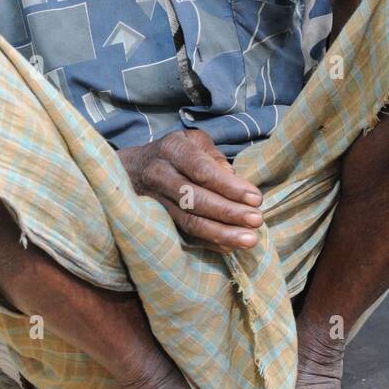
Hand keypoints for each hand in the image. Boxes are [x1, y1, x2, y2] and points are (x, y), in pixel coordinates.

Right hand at [116, 129, 263, 251]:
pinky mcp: (157, 221)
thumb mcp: (193, 141)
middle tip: (256, 220)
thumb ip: (214, 156)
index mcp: (172, 149)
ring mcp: (155, 201)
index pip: (202, 169)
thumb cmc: (174, 152)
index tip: (255, 198)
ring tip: (250, 240)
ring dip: (222, 233)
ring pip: (189, 222)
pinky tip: (231, 247)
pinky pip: (184, 235)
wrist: (131, 169)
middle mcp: (159, 174)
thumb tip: (232, 177)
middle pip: (195, 199)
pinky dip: (209, 243)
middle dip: (229, 212)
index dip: (229, 186)